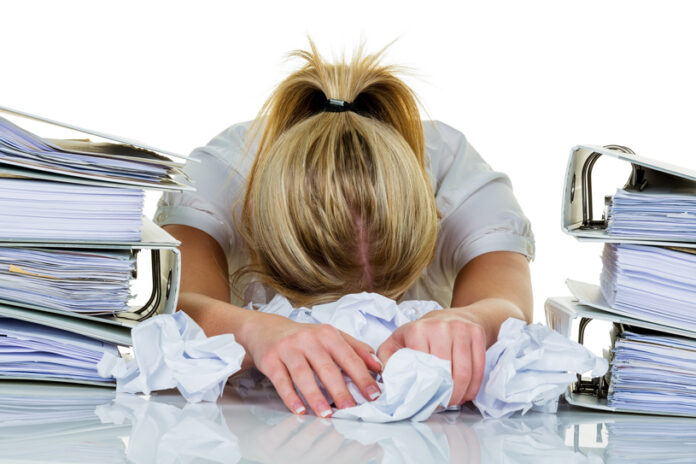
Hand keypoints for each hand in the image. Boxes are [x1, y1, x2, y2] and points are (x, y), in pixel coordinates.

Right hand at [242, 312, 382, 416]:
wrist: (267, 329)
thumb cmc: (304, 337)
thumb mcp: (330, 336)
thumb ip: (355, 349)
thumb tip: (378, 366)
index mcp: (327, 333)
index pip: (348, 356)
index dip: (362, 376)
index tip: (373, 394)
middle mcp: (308, 339)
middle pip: (327, 367)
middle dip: (340, 390)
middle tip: (351, 409)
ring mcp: (288, 349)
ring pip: (304, 375)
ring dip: (315, 396)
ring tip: (326, 414)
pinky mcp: (270, 360)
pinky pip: (281, 381)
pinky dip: (290, 397)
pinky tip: (299, 410)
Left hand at [376, 309, 485, 405]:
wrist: (450, 316)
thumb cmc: (421, 333)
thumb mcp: (397, 341)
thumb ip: (387, 360)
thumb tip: (387, 382)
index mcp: (418, 330)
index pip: (424, 367)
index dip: (425, 389)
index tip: (425, 400)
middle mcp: (440, 327)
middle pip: (446, 372)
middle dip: (445, 396)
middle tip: (442, 405)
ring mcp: (461, 329)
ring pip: (465, 372)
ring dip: (460, 394)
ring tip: (454, 401)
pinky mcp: (476, 334)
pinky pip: (479, 368)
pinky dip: (473, 386)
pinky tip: (466, 393)